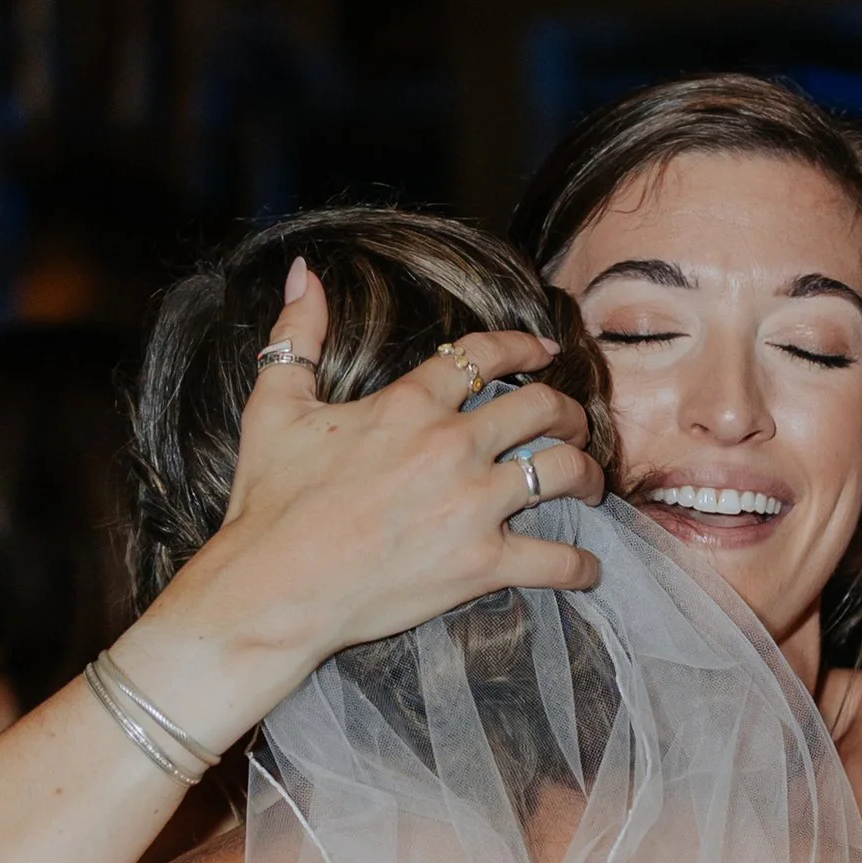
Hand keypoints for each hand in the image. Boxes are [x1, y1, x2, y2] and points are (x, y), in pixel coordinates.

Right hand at [132, 264, 604, 738]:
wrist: (274, 587)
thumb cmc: (270, 502)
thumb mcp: (274, 406)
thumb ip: (296, 337)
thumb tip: (302, 274)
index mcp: (410, 403)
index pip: (486, 356)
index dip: (524, 347)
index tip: (545, 350)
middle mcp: (452, 445)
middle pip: (542, 409)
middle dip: (569, 412)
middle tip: (573, 425)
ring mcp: (473, 505)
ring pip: (564, 472)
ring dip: (589, 474)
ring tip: (592, 484)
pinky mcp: (481, 563)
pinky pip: (555, 560)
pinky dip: (579, 566)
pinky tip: (587, 568)